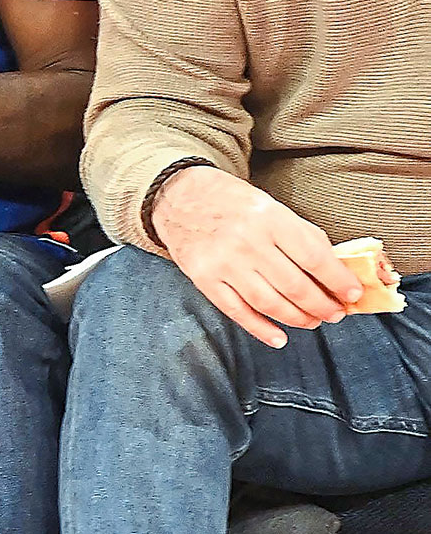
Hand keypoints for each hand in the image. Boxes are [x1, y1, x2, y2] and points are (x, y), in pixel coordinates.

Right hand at [151, 165, 362, 347]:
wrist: (180, 196)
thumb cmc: (233, 202)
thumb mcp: (271, 206)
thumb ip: (300, 236)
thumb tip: (334, 269)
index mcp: (270, 218)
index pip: (314, 257)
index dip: (337, 280)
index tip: (352, 294)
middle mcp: (248, 242)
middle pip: (295, 286)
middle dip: (322, 306)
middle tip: (336, 313)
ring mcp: (224, 263)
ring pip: (270, 303)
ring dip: (298, 318)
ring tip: (313, 321)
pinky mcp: (205, 279)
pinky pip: (237, 312)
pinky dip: (261, 329)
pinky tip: (280, 337)